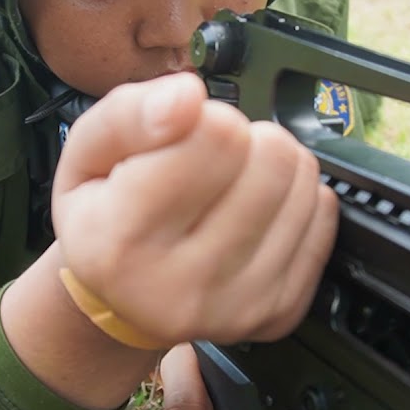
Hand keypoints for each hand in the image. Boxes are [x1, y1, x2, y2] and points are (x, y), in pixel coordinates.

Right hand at [52, 73, 338, 346]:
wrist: (122, 300)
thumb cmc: (103, 218)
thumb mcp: (86, 153)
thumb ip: (128, 115)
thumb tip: (187, 97)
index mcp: (121, 241)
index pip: (215, 139)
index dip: (206, 117)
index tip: (186, 133)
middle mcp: (180, 286)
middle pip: (271, 158)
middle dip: (246, 139)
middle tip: (214, 158)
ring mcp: (236, 307)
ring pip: (304, 186)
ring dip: (274, 166)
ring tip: (236, 181)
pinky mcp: (278, 312)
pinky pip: (323, 221)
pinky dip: (296, 201)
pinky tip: (258, 210)